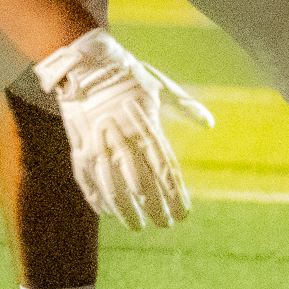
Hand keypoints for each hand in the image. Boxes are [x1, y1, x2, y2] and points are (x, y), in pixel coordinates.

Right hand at [35, 27, 213, 228]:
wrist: (84, 62)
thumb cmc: (126, 74)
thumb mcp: (158, 86)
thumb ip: (184, 106)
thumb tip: (208, 123)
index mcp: (145, 126)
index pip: (164, 170)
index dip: (175, 195)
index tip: (184, 213)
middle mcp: (122, 139)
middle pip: (142, 184)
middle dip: (155, 208)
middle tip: (166, 224)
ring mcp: (98, 145)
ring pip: (113, 187)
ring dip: (126, 210)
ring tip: (138, 226)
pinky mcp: (79, 146)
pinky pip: (87, 178)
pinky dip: (96, 197)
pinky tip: (106, 211)